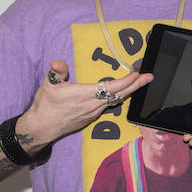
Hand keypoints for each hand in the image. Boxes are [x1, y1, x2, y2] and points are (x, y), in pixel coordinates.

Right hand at [17, 60, 152, 147]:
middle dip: (136, 85)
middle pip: (120, 94)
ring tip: (139, 82)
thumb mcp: (48, 85)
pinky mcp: (91, 117)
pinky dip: (117, 97)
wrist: (41, 128)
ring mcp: (93, 113)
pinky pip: (108, 106)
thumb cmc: (45, 106)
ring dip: (128, 91)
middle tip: (149, 77)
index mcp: (85, 95)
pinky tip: (121, 93)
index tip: (137, 74)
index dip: (126, 81)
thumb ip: (56, 72)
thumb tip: (57, 63)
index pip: (111, 87)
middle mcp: (93, 105)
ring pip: (115, 100)